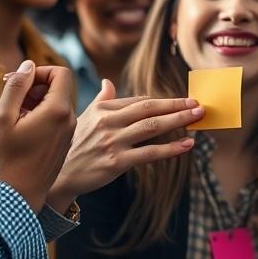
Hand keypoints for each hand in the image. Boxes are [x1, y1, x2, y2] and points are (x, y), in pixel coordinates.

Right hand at [0, 60, 76, 212]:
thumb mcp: (3, 117)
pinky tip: (22, 130)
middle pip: (59, 87)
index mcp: (57, 110)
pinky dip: (41, 116)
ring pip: (57, 103)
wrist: (20, 193)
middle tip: (12, 99)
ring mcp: (69, 132)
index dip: (39, 71)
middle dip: (35, 87)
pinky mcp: (64, 142)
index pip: (60, 73)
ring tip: (15, 117)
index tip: (19, 83)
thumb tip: (28, 65)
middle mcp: (69, 119)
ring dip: (36, 103)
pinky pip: (57, 119)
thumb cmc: (8, 157)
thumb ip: (16, 87)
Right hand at [46, 79, 201, 211]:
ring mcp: (113, 142)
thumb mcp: (84, 118)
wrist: (59, 176)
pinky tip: (187, 145)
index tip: (181, 101)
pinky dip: (171, 148)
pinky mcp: (116, 162)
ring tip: (198, 116)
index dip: (163, 101)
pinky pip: (150, 153)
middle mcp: (108, 122)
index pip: (139, 100)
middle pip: (149, 109)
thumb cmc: (74, 146)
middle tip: (197, 103)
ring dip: (178, 120)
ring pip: (152, 127)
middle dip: (176, 105)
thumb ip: (101, 100)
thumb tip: (108, 82)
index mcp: (103, 109)